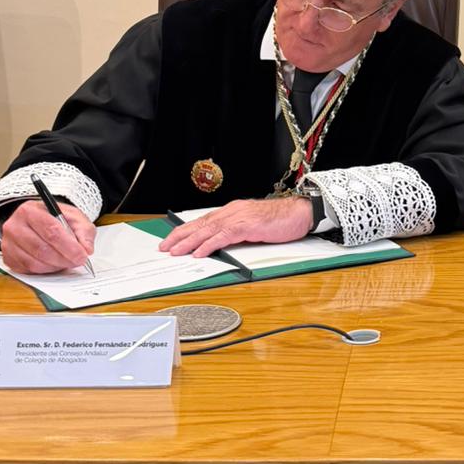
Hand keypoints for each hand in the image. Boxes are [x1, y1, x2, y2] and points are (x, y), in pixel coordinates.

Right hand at [0, 200, 95, 274]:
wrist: (36, 220)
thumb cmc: (54, 218)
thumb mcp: (73, 217)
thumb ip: (84, 231)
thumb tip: (87, 249)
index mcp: (30, 211)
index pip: (50, 231)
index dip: (68, 246)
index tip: (82, 255)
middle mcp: (14, 226)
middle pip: (42, 249)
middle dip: (64, 258)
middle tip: (77, 261)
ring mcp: (8, 243)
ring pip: (35, 262)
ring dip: (55, 266)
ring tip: (66, 261)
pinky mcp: (8, 258)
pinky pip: (29, 270)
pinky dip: (45, 270)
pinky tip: (53, 263)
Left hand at [160, 197, 313, 257]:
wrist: (299, 213)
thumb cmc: (280, 220)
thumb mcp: (253, 225)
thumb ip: (236, 232)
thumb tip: (219, 244)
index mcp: (233, 211)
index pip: (204, 220)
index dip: (186, 230)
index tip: (172, 239)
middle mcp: (232, 212)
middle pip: (200, 223)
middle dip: (180, 235)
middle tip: (164, 246)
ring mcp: (239, 218)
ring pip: (208, 230)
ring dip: (189, 241)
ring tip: (175, 251)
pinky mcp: (247, 226)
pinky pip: (223, 236)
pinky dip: (209, 244)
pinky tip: (199, 252)